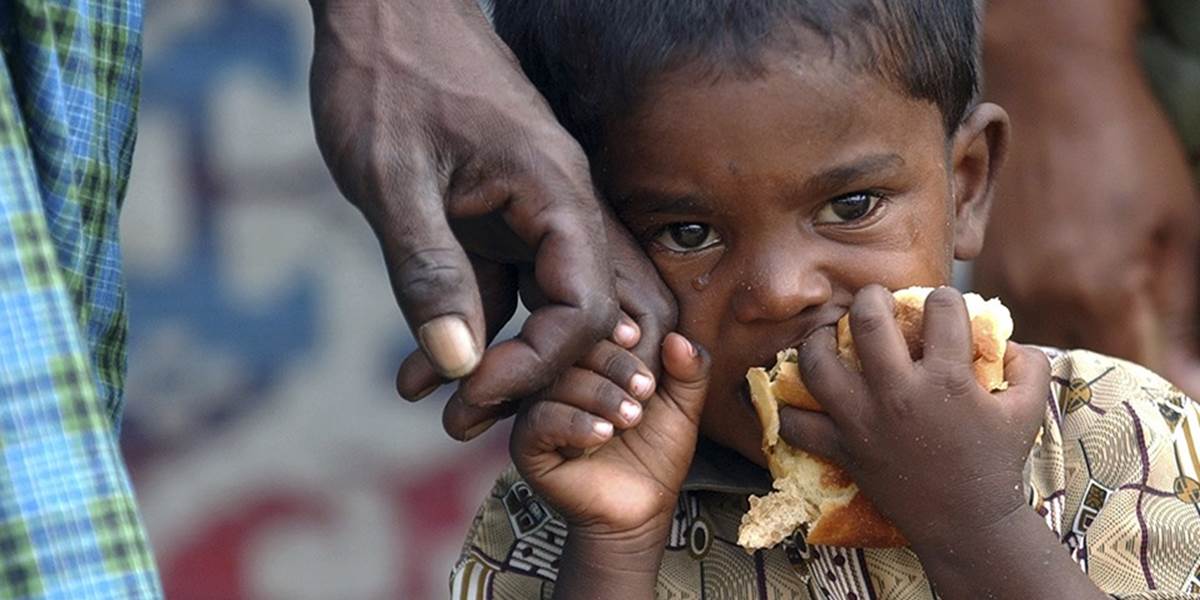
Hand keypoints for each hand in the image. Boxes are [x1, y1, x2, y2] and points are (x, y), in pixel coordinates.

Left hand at [308, 0, 676, 438]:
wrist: (381, 11)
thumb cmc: (386, 79)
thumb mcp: (393, 179)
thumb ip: (427, 271)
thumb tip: (457, 366)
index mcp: (554, 192)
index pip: (582, 306)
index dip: (537, 366)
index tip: (475, 395)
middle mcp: (559, 206)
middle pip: (583, 315)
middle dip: (533, 379)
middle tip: (469, 422)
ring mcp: (531, 210)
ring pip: (540, 306)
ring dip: (500, 360)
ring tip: (442, 408)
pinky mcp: (498, 213)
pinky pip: (500, 284)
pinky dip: (470, 326)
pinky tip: (420, 368)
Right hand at [511, 333, 708, 536]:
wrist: (641, 510)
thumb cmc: (656, 454)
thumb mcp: (683, 407)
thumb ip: (690, 371)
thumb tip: (678, 338)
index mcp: (589, 362)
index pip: (591, 327)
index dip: (614, 328)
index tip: (639, 340)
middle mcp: (558, 380)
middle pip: (573, 350)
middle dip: (615, 364)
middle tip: (645, 391)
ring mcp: (539, 411)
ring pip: (558, 382)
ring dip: (600, 396)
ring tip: (630, 419)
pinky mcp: (527, 444)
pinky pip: (540, 420)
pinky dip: (575, 423)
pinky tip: (602, 435)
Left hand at [778, 286, 1049, 547]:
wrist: (966, 525)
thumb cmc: (997, 464)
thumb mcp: (1029, 411)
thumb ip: (1031, 367)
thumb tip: (1012, 339)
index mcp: (947, 379)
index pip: (941, 310)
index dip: (944, 298)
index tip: (940, 304)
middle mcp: (899, 393)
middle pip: (869, 321)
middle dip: (870, 298)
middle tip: (873, 300)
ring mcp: (864, 421)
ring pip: (818, 363)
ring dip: (819, 341)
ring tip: (829, 338)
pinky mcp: (842, 449)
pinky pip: (797, 425)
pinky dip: (789, 411)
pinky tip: (797, 397)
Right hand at [978, 0, 1199, 395]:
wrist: (1057, 91)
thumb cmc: (1128, 150)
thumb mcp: (1177, 230)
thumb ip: (1177, 314)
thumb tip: (1187, 381)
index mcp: (1102, 291)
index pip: (1129, 373)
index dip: (1151, 390)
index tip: (1165, 398)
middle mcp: (1047, 296)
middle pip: (1073, 371)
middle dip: (1095, 380)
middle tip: (1109, 367)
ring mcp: (1010, 281)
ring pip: (1029, 348)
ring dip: (1054, 354)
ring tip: (1071, 345)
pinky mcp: (984, 263)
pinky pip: (1005, 315)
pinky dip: (1025, 324)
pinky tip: (1044, 310)